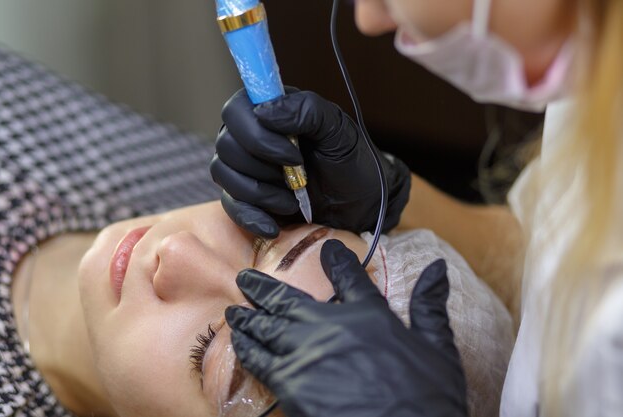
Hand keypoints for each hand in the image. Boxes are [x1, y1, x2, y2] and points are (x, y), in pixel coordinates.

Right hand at [210, 88, 410, 237]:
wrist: (361, 205)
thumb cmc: (351, 162)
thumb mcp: (338, 131)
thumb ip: (306, 110)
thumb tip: (264, 111)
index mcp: (269, 110)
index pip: (235, 111)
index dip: (256, 134)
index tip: (294, 153)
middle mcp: (249, 135)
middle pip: (226, 145)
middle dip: (264, 167)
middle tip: (299, 175)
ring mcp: (245, 168)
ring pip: (223, 174)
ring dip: (261, 192)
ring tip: (293, 200)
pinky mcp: (247, 199)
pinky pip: (231, 206)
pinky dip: (251, 217)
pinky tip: (274, 226)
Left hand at [226, 239, 467, 416]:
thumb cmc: (426, 398)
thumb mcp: (438, 349)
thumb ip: (430, 306)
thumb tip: (438, 268)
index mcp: (369, 315)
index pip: (349, 277)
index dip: (336, 259)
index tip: (327, 249)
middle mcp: (332, 327)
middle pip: (288, 299)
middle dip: (264, 287)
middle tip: (245, 277)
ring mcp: (307, 354)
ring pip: (268, 327)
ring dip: (249, 317)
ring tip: (234, 310)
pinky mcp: (290, 384)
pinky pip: (260, 361)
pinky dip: (247, 349)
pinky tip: (239, 343)